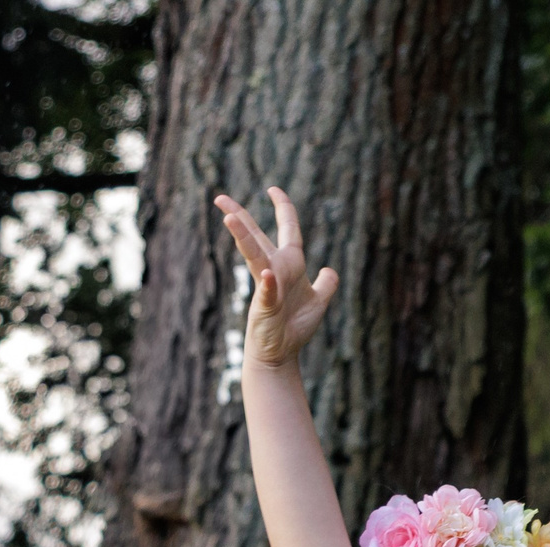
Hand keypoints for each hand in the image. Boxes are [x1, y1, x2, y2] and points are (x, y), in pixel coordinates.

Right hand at [215, 187, 339, 369]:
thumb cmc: (295, 327)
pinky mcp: (266, 306)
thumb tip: (330, 270)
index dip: (283, 208)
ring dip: (243, 237)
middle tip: (219, 198)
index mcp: (290, 264)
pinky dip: (268, 284)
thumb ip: (326, 284)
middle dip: (239, 216)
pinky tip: (266, 276)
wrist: (281, 353)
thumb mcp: (318, 302)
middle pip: (256, 236)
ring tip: (229, 219)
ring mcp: (268, 286)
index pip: (287, 229)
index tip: (273, 189)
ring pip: (254, 256)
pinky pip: (268, 292)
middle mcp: (276, 269)